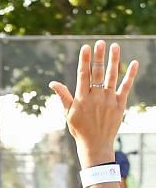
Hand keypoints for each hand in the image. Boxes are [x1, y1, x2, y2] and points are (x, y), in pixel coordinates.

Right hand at [51, 41, 138, 161]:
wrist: (95, 144)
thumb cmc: (79, 129)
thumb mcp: (68, 113)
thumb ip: (63, 96)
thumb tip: (53, 83)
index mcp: (82, 98)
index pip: (83, 75)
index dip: (84, 61)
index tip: (85, 48)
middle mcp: (96, 97)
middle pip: (97, 72)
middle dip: (99, 57)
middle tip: (100, 42)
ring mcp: (109, 99)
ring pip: (112, 76)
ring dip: (114, 60)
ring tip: (115, 46)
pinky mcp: (120, 103)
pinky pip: (126, 86)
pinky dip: (130, 75)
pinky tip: (134, 63)